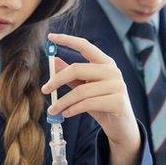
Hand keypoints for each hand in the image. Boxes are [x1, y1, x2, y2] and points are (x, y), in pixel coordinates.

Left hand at [42, 33, 141, 164]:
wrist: (121, 127)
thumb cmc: (101, 105)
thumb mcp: (85, 88)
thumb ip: (72, 75)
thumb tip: (54, 60)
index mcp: (106, 63)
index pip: (85, 46)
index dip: (67, 40)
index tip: (50, 37)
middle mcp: (113, 71)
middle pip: (77, 69)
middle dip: (57, 80)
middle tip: (44, 90)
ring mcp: (118, 86)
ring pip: (81, 91)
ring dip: (62, 102)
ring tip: (53, 110)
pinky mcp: (118, 101)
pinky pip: (88, 103)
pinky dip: (73, 109)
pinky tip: (66, 114)